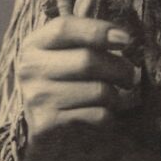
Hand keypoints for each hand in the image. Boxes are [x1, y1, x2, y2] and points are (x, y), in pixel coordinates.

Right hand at [18, 16, 139, 141]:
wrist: (46, 133)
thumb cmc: (65, 83)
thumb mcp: (67, 53)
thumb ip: (88, 35)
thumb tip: (121, 34)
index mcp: (34, 44)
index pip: (64, 28)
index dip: (98, 30)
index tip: (126, 39)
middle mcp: (30, 69)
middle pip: (88, 60)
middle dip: (120, 68)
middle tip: (130, 75)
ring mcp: (37, 97)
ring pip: (98, 90)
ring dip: (116, 94)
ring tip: (114, 96)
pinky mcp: (47, 125)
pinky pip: (98, 115)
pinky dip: (109, 114)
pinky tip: (103, 113)